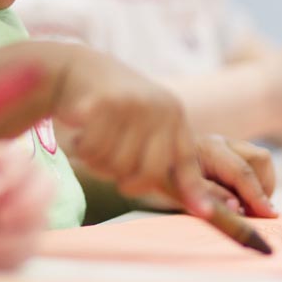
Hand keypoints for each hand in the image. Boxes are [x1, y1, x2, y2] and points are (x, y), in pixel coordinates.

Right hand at [51, 46, 212, 217]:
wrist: (76, 68)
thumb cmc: (110, 105)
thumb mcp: (144, 120)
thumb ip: (159, 150)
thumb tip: (184, 195)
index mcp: (174, 115)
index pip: (187, 159)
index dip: (195, 189)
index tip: (206, 213)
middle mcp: (160, 108)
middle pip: (150, 172)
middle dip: (126, 181)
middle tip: (109, 170)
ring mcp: (136, 104)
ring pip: (117, 165)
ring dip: (98, 164)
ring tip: (91, 145)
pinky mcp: (107, 103)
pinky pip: (94, 150)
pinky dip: (82, 150)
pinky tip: (79, 134)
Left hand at [132, 134, 276, 217]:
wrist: (147, 158)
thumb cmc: (162, 176)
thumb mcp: (178, 192)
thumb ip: (208, 197)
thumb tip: (238, 206)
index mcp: (207, 150)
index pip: (241, 172)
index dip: (257, 196)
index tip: (270, 216)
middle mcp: (220, 142)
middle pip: (259, 159)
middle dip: (262, 188)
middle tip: (251, 213)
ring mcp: (226, 143)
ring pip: (259, 159)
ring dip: (259, 184)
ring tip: (244, 205)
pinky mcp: (228, 150)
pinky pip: (253, 163)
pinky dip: (252, 181)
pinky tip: (237, 196)